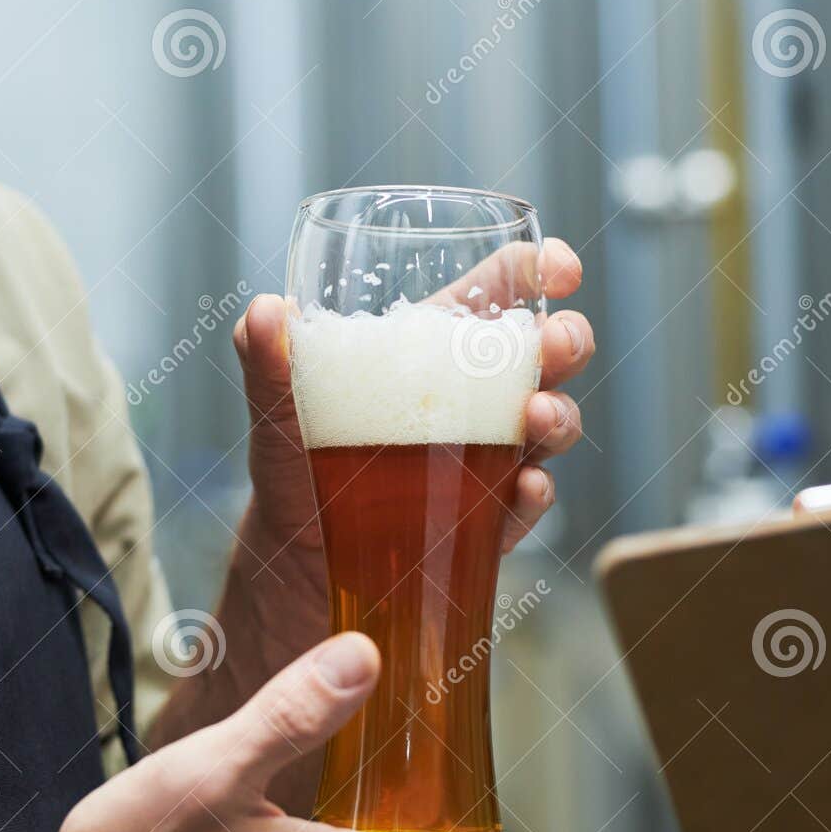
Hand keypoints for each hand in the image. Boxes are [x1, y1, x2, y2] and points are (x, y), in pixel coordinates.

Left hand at [234, 236, 591, 563]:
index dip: (538, 269)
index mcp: (430, 346)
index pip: (498, 291)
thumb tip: (263, 314)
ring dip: (558, 416)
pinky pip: (524, 505)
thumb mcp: (277, 409)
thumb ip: (266, 359)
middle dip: (566, 342)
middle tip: (558, 345)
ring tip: (537, 417)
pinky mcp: (487, 518)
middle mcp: (472, 395)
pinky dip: (533, 497)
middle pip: (544, 353)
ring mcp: (488, 456)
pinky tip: (525, 489)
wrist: (296, 562)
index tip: (562, 269)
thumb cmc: (294, 466)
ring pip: (551, 426)